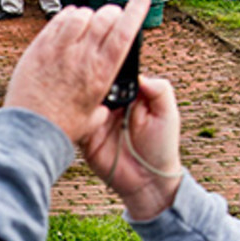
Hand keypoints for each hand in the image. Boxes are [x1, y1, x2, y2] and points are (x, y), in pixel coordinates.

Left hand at [3, 0, 148, 144]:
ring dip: (88, 15)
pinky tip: (68, 21)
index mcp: (102, 72)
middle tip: (111, 17)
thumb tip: (104, 107)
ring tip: (87, 23)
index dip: (136, 10)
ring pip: (81, 14)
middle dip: (112, 13)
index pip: (125, 31)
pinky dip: (66, 16)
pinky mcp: (39, 47)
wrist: (31, 129)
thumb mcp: (92, 119)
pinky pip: (57, 21)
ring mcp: (59, 48)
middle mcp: (83, 55)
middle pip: (105, 17)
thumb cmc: (61, 126)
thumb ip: (101, 107)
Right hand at [79, 76, 182, 219]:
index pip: (114, 73)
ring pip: (80, 99)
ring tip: (79, 89)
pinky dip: (71, 115)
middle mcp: (110, 104)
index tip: (102, 58)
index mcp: (129, 95)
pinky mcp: (84, 135)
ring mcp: (95, 119)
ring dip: (78, 94)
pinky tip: (73, 110)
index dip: (108, 65)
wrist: (148, 181)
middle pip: (94, 83)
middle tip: (88, 74)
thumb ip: (160, 90)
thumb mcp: (168, 115)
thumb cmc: (162, 147)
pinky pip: (73, 120)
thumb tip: (139, 74)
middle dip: (89, 77)